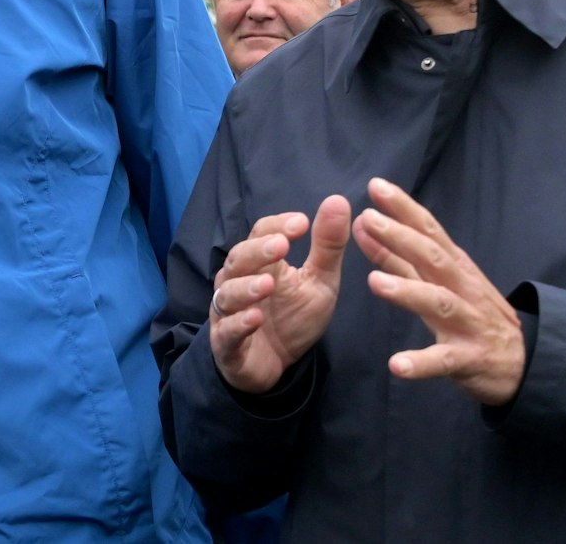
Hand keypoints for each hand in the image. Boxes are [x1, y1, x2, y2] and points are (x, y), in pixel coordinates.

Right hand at [208, 196, 350, 393]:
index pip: (261, 233)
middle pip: (239, 258)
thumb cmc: (294, 317)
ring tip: (269, 284)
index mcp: (262, 262)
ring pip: (227, 293)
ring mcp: (229, 313)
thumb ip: (327, 245)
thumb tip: (338, 200)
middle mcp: (238, 281)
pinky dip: (239, 324)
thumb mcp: (320, 280)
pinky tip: (255, 318)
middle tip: (281, 246)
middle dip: (258, 251)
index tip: (301, 223)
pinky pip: (227, 332)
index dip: (278, 225)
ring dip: (246, 287)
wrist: (276, 366)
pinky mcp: (227, 344)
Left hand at [352, 177, 525, 406]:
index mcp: (455, 267)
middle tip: (369, 219)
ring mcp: (468, 322)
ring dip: (407, 291)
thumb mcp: (440, 283)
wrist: (520, 363)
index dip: (404, 208)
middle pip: (433, 258)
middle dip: (402, 238)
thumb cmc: (473, 315)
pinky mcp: (468, 358)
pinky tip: (397, 365)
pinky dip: (421, 363)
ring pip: (438, 303)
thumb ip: (400, 259)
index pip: (429, 231)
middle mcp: (463, 288)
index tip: (376, 186)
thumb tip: (366, 227)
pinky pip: (443, 360)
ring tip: (374, 282)